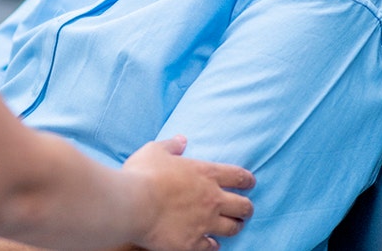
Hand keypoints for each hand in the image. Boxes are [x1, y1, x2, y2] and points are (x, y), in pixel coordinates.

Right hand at [122, 136, 254, 250]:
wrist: (132, 205)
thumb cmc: (142, 175)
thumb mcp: (155, 151)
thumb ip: (171, 146)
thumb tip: (181, 140)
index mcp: (206, 174)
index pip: (239, 176)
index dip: (248, 180)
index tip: (249, 183)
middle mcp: (212, 199)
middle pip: (244, 206)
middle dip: (247, 208)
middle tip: (244, 209)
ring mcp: (205, 223)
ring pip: (233, 228)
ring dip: (234, 226)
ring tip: (233, 226)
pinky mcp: (193, 242)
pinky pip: (212, 247)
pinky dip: (213, 245)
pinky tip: (212, 244)